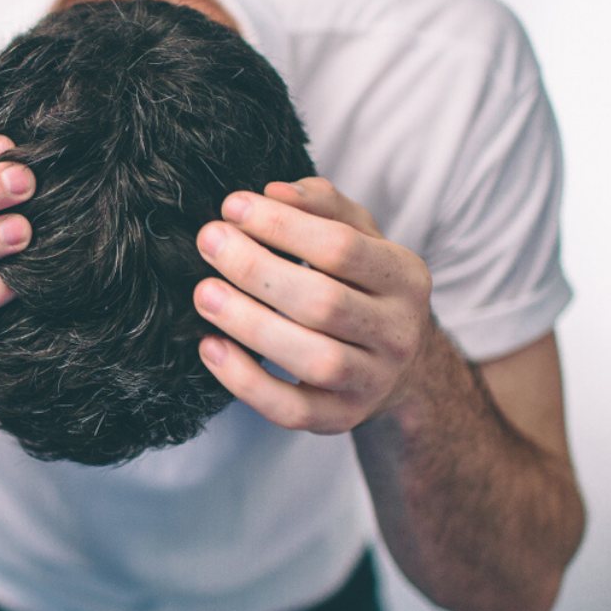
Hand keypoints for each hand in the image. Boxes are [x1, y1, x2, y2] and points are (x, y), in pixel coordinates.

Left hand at [193, 178, 433, 432]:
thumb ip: (323, 206)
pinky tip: (210, 346)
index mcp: (405, 277)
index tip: (233, 207)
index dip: (282, 226)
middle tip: (210, 242)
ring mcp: (373, 382)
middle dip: (257, 270)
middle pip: (324, 303)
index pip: (342, 248)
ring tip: (204, 292)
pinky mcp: (341, 419)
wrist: (396, 365)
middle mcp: (398, 333)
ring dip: (250, 324)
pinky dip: (246, 381)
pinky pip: (292, 410)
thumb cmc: (362, 287)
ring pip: (314, 360)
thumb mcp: (359, 237)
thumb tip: (274, 191)